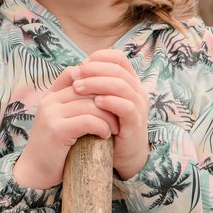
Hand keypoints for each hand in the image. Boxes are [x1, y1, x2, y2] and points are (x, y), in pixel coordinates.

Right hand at [12, 66, 118, 188]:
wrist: (35, 173)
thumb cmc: (55, 148)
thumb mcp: (63, 120)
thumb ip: (75, 106)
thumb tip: (102, 93)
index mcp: (51, 95)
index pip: (76, 73)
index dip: (97, 81)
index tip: (111, 98)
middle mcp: (49, 101)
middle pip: (88, 88)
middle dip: (108, 100)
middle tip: (120, 114)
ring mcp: (51, 114)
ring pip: (91, 105)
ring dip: (109, 117)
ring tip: (115, 128)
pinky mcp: (56, 130)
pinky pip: (88, 121)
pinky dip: (102, 127)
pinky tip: (106, 135)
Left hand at [70, 49, 149, 178]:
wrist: (122, 154)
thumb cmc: (107, 124)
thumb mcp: (100, 100)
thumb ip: (93, 85)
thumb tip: (74, 68)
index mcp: (129, 81)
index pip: (118, 58)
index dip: (100, 57)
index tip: (81, 64)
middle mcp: (137, 90)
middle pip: (118, 70)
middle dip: (93, 70)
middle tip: (75, 74)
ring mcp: (138, 106)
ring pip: (121, 86)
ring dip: (97, 84)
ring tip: (78, 87)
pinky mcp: (136, 123)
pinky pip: (126, 107)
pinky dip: (110, 102)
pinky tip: (95, 102)